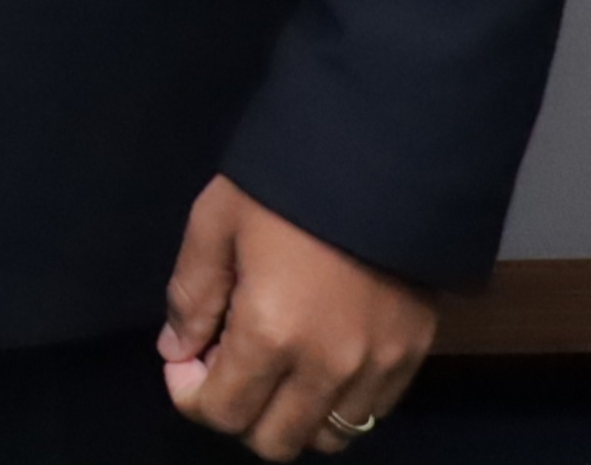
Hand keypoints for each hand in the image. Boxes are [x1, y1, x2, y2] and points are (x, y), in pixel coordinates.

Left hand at [160, 175, 434, 456]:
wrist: (384, 155)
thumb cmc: (286, 184)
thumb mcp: (215, 222)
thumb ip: (191, 295)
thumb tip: (177, 350)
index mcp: (271, 334)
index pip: (221, 412)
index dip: (189, 394)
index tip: (186, 358)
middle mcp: (327, 367)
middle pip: (273, 441)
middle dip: (236, 412)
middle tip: (227, 361)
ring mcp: (377, 367)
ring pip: (327, 437)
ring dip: (290, 414)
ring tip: (275, 363)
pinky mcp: (412, 356)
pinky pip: (369, 413)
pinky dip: (335, 403)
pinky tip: (318, 358)